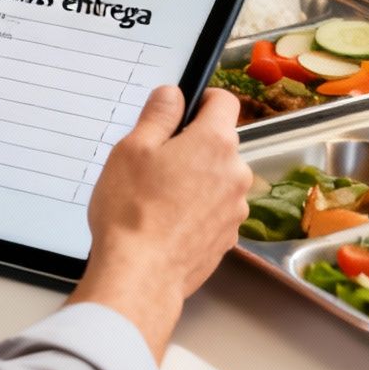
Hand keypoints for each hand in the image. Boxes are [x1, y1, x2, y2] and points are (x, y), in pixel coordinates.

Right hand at [69, 86, 252, 360]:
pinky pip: (214, 211)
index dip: (201, 100)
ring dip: (196, 181)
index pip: (223, 102)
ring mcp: (235, 208)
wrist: (141, 276)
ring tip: (158, 198)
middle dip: (193, 147)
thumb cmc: (133, 212)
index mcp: (215, 142)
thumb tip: (173, 94)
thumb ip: (158, 114)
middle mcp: (235, 172)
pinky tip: (167, 223)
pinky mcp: (228, 237)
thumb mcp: (133, 149)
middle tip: (156, 162)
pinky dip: (197, 211)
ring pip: (218, 179)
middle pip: (220, 144)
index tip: (182, 110)